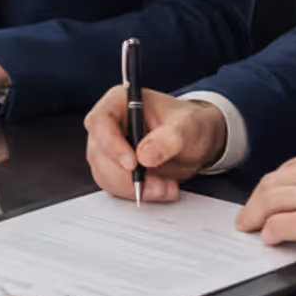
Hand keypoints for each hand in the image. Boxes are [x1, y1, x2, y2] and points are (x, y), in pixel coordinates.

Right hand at [85, 87, 227, 201]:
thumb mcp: (187, 127)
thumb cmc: (189, 124)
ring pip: (104, 174)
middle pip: (99, 153)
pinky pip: (114, 187)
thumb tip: (144, 155)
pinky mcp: (115, 169)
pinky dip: (136, 193)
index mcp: (121, 102)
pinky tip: (159, 189)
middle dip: (127, 176)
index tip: (133, 163)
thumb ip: (168, 139)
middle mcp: (110, 125)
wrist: (197, 141)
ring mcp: (109, 148)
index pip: (100, 121)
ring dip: (133, 188)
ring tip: (165, 187)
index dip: (111, 144)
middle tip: (157, 185)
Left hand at [235, 142, 295, 269]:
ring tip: (251, 227)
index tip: (265, 197)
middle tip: (248, 216)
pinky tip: (271, 239)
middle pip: (270, 184)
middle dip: (255, 202)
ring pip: (267, 203)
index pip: (285, 169)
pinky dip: (269, 234)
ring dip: (255, 217)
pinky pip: (277, 227)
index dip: (271, 188)